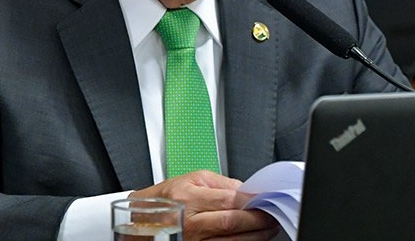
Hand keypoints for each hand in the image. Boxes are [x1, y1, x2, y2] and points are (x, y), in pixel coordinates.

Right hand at [131, 171, 279, 240]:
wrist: (143, 221)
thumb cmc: (166, 199)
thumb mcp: (191, 180)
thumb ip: (222, 183)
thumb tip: (246, 190)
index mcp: (188, 199)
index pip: (229, 200)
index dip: (252, 201)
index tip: (265, 200)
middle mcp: (190, 223)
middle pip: (233, 223)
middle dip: (258, 220)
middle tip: (271, 216)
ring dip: (255, 236)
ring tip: (266, 228)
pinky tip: (250, 239)